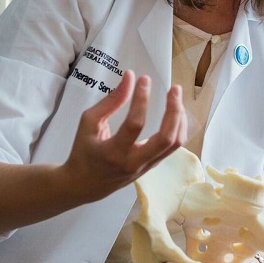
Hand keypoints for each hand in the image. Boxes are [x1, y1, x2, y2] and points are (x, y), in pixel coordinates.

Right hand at [62, 71, 185, 202]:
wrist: (84, 185)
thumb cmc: (84, 151)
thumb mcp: (89, 123)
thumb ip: (110, 101)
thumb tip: (130, 78)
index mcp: (113, 152)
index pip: (135, 125)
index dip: (141, 99)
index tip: (144, 79)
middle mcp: (134, 162)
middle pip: (166, 138)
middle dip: (174, 111)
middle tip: (174, 89)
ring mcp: (146, 167)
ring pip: (174, 144)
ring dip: (180, 118)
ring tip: (176, 98)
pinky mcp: (153, 166)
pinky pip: (172, 147)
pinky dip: (178, 128)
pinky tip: (175, 113)